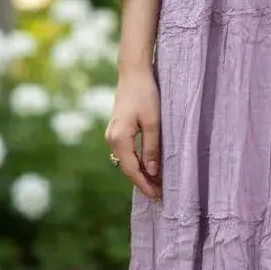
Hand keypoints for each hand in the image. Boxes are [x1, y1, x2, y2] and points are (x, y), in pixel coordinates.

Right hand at [105, 67, 161, 199]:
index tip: (157, 196)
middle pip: (127, 167)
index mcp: (119, 138)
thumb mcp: (153, 122)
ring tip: (156, 183)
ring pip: (126, 160)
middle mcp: (111, 138)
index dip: (145, 184)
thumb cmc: (145, 94)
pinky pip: (126, 152)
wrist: (133, 73)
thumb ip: (152, 148)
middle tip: (159, 194)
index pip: (132, 169)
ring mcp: (112, 133)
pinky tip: (148, 165)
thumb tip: (152, 172)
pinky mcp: (117, 129)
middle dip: (142, 181)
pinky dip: (137, 161)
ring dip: (140, 172)